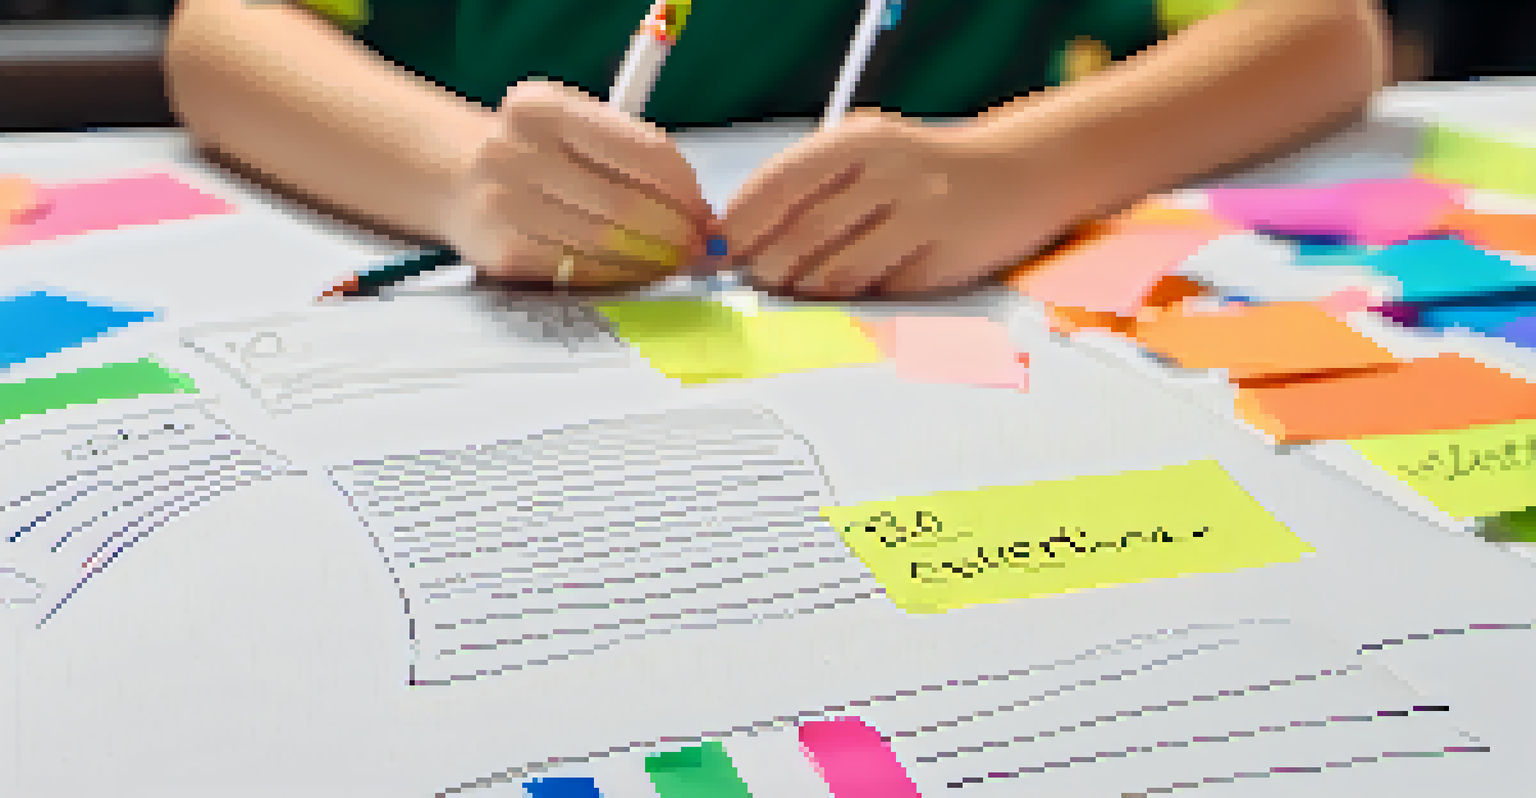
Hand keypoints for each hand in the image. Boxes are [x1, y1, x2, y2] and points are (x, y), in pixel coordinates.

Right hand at [442, 80, 716, 287]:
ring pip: (605, 244)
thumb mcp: (572, 126)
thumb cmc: (535, 153)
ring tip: (672, 259)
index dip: (683, 188)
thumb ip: (630, 154)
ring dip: (652, 259)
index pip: (639, 150)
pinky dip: (618, 275)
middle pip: (624, 205)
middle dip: (673, 231)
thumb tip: (698, 210)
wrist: (456, 176)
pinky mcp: (502, 252)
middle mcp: (514, 151)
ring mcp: (503, 204)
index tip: (701, 208)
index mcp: (542, 107)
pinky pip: (580, 271)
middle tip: (696, 245)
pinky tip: (634, 270)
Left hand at [724, 109, 1084, 298]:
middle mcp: (889, 171)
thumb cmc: (920, 172)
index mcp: (858, 140)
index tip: (714, 252)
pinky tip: (859, 286)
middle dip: (767, 268)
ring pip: (837, 272)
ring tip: (800, 287)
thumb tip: (731, 236)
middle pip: (802, 236)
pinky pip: (880, 292)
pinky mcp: (944, 258)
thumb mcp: (863, 158)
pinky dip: (857, 298)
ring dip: (806, 290)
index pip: (780, 184)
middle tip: (758, 280)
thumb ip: (804, 188)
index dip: (739, 224)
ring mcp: (921, 215)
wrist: (1015, 174)